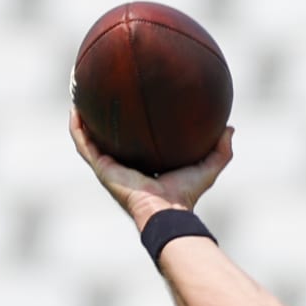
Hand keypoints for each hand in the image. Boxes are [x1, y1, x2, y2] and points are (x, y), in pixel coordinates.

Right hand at [70, 107, 232, 228]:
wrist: (166, 212)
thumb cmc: (186, 195)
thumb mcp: (208, 167)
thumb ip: (221, 150)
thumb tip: (230, 128)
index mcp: (144, 167)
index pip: (135, 143)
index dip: (131, 126)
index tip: (130, 105)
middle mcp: (124, 166)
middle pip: (108, 138)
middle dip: (102, 117)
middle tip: (99, 92)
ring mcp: (109, 168)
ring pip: (88, 138)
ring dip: (81, 117)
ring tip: (77, 93)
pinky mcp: (101, 168)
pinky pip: (83, 143)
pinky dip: (76, 126)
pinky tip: (75, 106)